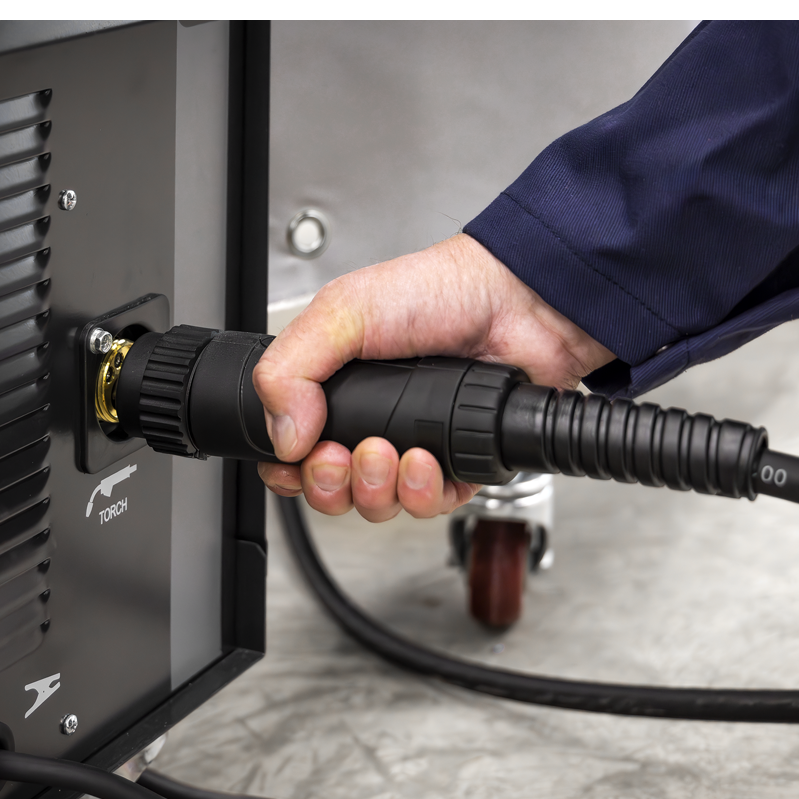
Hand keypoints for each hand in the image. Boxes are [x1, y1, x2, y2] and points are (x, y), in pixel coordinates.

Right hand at [253, 234, 614, 520]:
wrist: (518, 305)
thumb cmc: (439, 293)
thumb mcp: (343, 312)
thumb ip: (292, 367)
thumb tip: (280, 435)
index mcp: (338, 388)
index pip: (294, 450)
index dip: (289, 470)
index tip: (295, 461)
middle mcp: (374, 420)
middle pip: (331, 488)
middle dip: (330, 484)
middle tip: (340, 457)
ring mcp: (417, 443)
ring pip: (377, 504)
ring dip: (376, 489)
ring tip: (390, 453)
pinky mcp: (458, 463)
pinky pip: (430, 505)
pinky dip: (422, 492)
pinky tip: (426, 462)